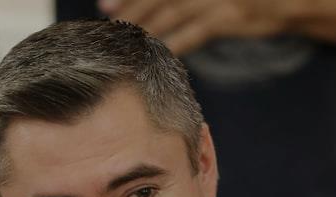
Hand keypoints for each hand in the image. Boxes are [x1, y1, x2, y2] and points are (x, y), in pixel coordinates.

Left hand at [100, 0, 292, 54]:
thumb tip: (158, 6)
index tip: (109, 0)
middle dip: (132, 3)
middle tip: (107, 12)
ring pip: (172, 11)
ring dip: (145, 23)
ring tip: (124, 35)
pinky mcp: (228, 18)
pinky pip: (195, 33)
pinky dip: (175, 43)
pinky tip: (157, 52)